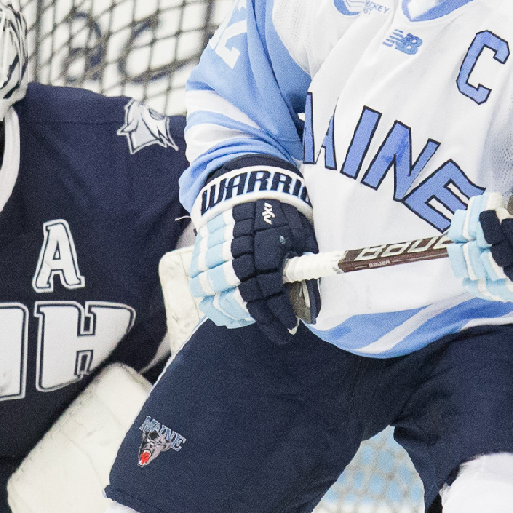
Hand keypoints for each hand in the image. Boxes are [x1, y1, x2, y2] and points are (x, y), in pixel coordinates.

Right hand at [185, 157, 318, 343]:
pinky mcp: (201, 249)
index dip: (279, 311)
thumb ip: (304, 263)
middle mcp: (238, 248)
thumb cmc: (281, 211)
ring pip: (216, 292)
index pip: (270, 287)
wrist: (248, 183)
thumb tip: (313, 302)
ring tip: (248, 319)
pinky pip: (198, 282)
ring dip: (234, 311)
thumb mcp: (300, 231)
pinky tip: (225, 308)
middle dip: (261, 318)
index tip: (289, 327)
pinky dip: (210, 300)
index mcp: (266, 243)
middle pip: (243, 295)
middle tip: (275, 329)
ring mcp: (215, 249)